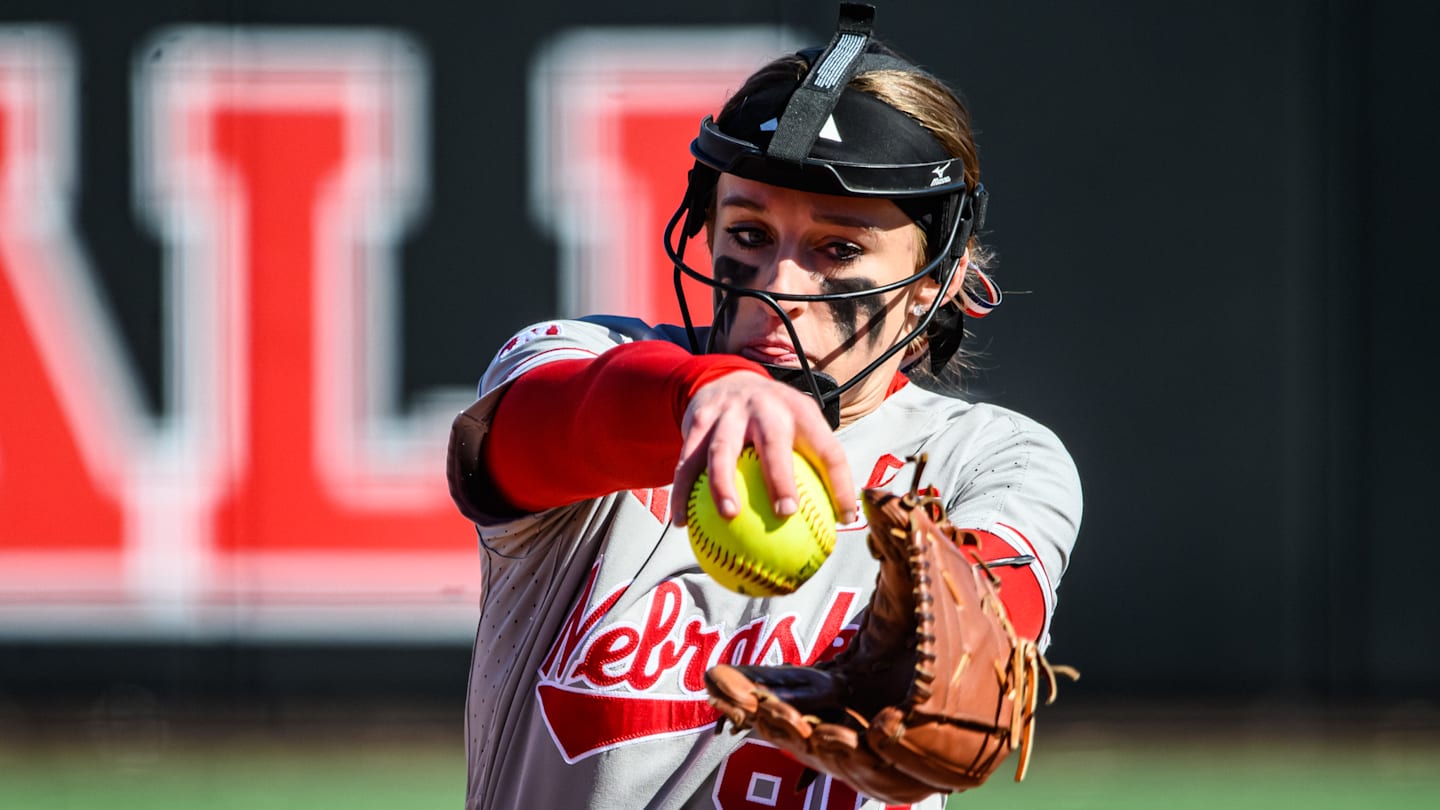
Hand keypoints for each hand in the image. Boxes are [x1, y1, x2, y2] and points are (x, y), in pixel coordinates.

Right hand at [669, 371, 855, 526]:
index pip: (827, 449)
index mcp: (800, 412)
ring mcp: (729, 411)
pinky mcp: (699, 419)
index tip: (842, 519)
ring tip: (729, 515)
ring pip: (722, 449)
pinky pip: (688, 460)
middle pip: (773, 442)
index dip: (840, 484)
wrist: (729, 380)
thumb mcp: (801, 427)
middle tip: (785, 512)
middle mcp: (766, 407)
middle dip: (780, 477)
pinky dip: (682, 491)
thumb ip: (819, 466)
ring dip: (723, 483)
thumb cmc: (774, 420)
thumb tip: (840, 520)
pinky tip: (682, 520)